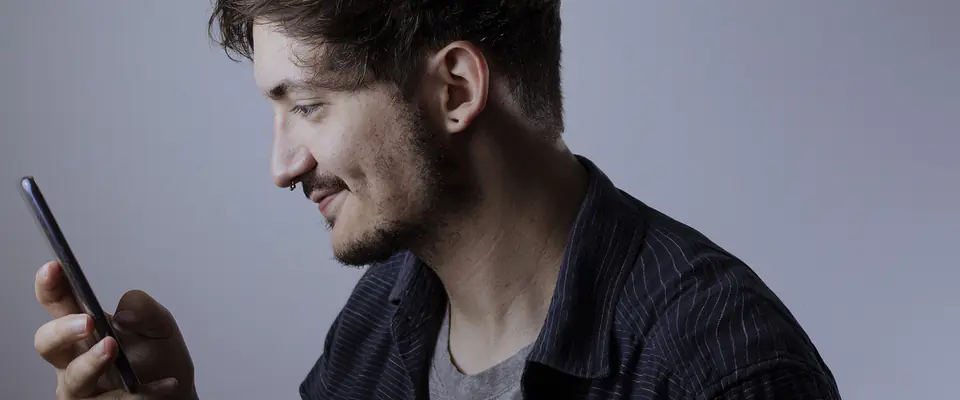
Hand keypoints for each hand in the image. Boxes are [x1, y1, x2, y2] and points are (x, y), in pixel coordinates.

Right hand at [33, 261, 195, 398]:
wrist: (178, 393)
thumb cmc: (158, 354)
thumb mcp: (160, 324)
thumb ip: (143, 309)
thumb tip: (123, 315)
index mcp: (84, 325)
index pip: (57, 303)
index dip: (49, 286)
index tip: (55, 267)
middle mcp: (74, 356)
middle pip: (47, 344)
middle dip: (61, 331)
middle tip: (87, 322)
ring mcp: (83, 386)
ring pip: (73, 380)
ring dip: (91, 363)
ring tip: (114, 348)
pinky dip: (141, 394)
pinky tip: (167, 383)